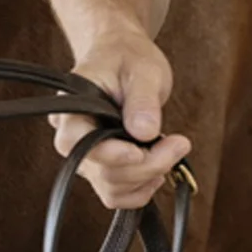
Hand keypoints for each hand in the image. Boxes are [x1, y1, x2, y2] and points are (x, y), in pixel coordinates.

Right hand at [50, 21, 191, 210]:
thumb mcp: (143, 69)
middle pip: (102, 170)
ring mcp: (87, 156)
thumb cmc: (129, 57)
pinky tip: (159, 168)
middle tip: (180, 143)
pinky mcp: (103, 167)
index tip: (141, 150)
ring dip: (147, 177)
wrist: (125, 58)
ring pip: (111, 187)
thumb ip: (142, 99)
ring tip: (173, 150)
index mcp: (72, 107)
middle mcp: (73, 136)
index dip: (109, 153)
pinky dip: (141, 189)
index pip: (76, 142)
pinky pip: (116, 194)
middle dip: (146, 164)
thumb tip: (145, 132)